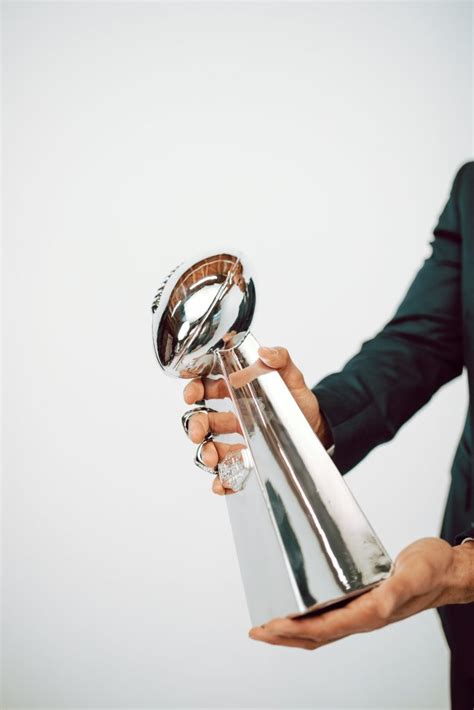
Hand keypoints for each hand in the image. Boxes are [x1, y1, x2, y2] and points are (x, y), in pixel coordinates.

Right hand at [182, 346, 332, 494]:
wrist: (319, 428)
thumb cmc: (299, 401)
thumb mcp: (292, 376)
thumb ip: (280, 359)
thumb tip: (265, 352)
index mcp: (236, 391)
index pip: (207, 387)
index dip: (194, 389)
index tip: (191, 395)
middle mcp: (232, 416)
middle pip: (202, 419)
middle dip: (194, 425)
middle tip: (197, 432)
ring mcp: (237, 440)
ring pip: (210, 447)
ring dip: (205, 453)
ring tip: (211, 458)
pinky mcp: (247, 461)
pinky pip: (229, 472)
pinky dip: (221, 480)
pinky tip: (221, 483)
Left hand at [248, 537, 473, 648]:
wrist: (448, 570)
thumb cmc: (434, 570)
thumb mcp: (415, 574)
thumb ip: (397, 589)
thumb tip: (380, 604)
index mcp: (370, 614)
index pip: (323, 628)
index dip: (293, 629)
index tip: (269, 626)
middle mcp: (363, 617)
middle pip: (315, 636)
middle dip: (283, 636)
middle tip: (256, 631)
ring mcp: (363, 611)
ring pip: (320, 629)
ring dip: (292, 630)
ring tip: (269, 625)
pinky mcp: (364, 599)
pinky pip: (330, 615)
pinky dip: (309, 616)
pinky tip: (301, 605)